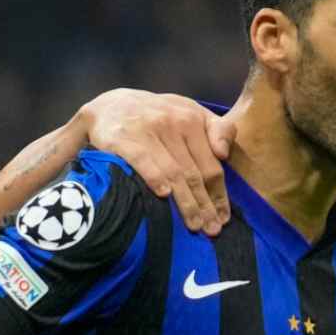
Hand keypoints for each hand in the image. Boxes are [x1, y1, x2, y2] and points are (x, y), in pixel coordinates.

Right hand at [78, 88, 235, 234]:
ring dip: (185, 202)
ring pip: (173, 171)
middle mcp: (172, 123)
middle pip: (194, 172)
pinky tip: (164, 195)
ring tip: (194, 225)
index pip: (211, 164)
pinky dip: (154, 177)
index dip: (219, 194)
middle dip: (205, 204)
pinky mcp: (122, 138)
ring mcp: (147, 130)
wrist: (111, 104)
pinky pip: (142, 160)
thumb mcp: (192, 112)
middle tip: (212, 230)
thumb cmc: (160, 115)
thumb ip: (217, 130)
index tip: (223, 218)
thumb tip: (224, 154)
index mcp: (193, 119)